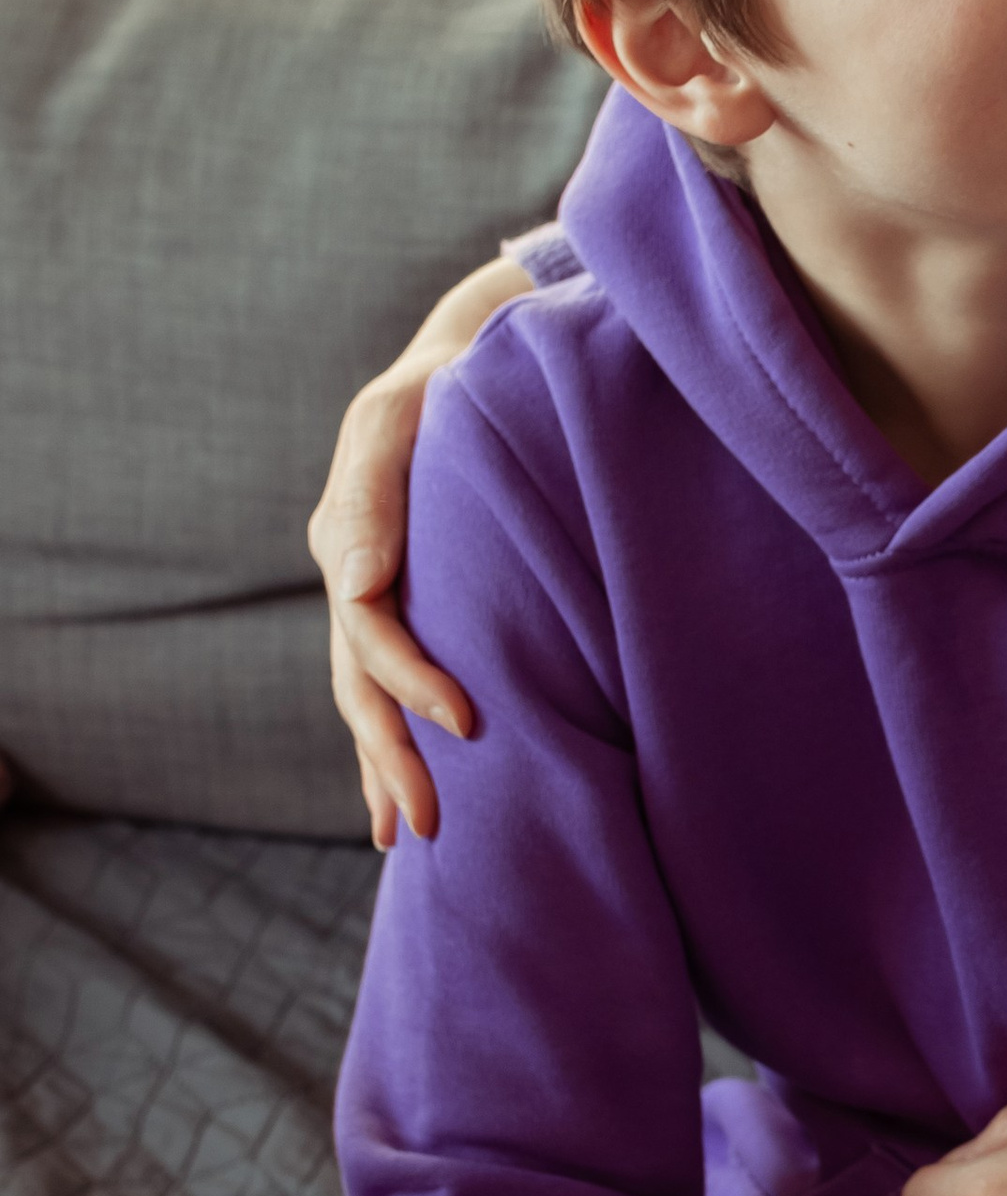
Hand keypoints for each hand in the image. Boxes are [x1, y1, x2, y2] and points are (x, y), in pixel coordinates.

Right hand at [307, 256, 531, 845]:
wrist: (469, 359)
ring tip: (401, 835)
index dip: (411, 681)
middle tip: (423, 827)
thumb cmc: (447, 380)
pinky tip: (407, 785)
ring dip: (382, 764)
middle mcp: (351, 573)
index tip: (470, 720)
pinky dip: (395, 734)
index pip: (369, 631)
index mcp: (346, 536)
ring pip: (366, 696)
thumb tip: (356, 586)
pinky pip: (390, 680)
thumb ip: (374, 493)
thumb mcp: (401, 414)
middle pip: (358, 685)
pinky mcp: (405, 600)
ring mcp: (372, 591)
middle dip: (389, 758)